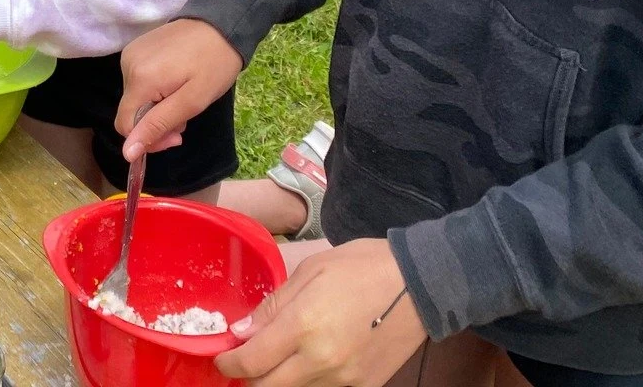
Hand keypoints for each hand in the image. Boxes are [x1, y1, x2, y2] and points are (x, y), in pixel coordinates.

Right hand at [115, 18, 244, 160]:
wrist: (221, 23)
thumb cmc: (213, 65)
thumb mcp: (192, 102)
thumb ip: (157, 126)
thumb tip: (126, 153)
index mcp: (140, 79)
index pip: (126, 126)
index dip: (148, 139)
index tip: (177, 136)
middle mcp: (127, 65)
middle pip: (131, 112)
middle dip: (156, 123)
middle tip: (186, 117)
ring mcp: (130, 53)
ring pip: (136, 98)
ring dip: (157, 107)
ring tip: (183, 96)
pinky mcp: (136, 47)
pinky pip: (138, 81)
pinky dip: (154, 90)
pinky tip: (175, 82)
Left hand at [215, 239, 424, 386]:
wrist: (419, 285)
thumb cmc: (361, 268)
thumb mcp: (310, 272)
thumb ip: (272, 306)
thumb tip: (241, 333)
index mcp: (303, 326)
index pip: (251, 362)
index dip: (229, 364)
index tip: (223, 358)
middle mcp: (321, 360)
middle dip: (250, 377)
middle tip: (246, 360)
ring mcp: (345, 380)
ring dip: (278, 381)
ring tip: (277, 359)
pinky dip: (307, 383)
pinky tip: (307, 364)